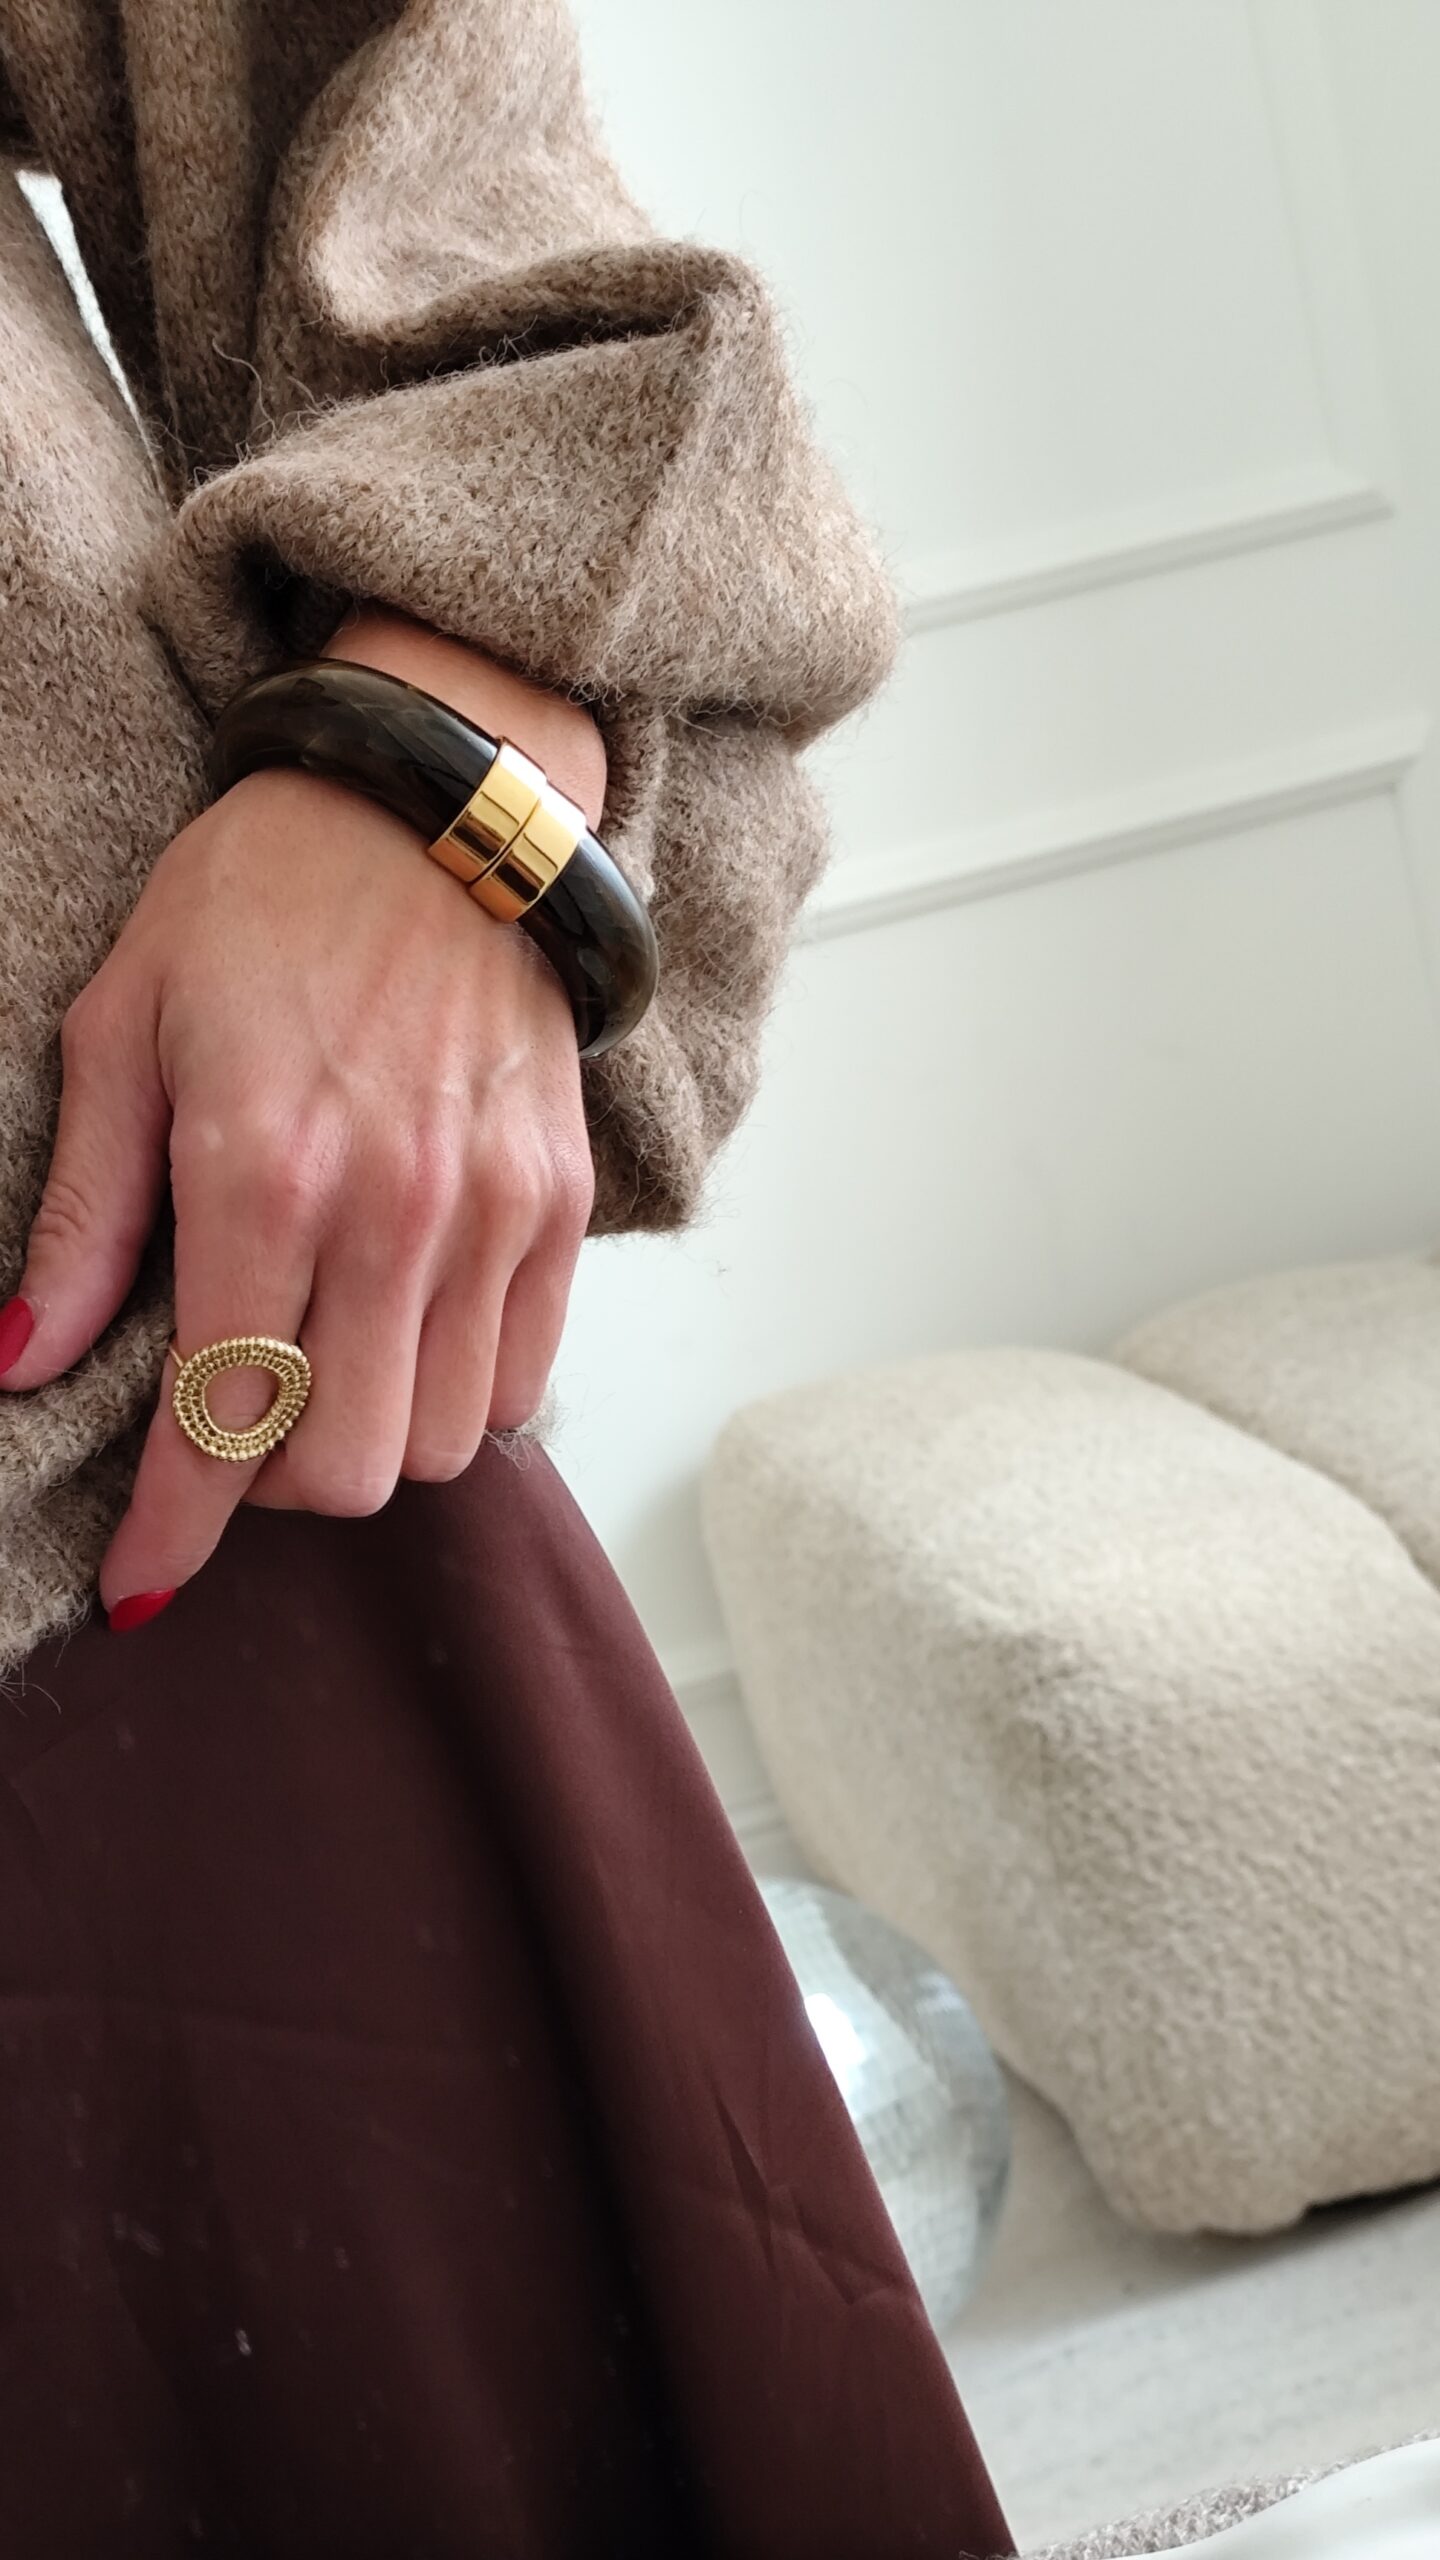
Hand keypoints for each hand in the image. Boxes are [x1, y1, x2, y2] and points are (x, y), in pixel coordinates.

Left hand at [0, 616, 601, 1622]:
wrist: (437, 805)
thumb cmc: (261, 899)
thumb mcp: (124, 1028)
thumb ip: (86, 1213)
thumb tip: (27, 1358)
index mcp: (261, 1173)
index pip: (216, 1417)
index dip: (171, 1529)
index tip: (139, 1583)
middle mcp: (392, 1212)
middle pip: (344, 1470)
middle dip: (268, 1489)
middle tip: (229, 1429)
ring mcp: (491, 1211)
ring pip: (440, 1443)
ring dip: (365, 1443)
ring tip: (320, 1373)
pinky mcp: (558, 1200)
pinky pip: (523, 1378)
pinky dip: (459, 1397)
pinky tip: (404, 1336)